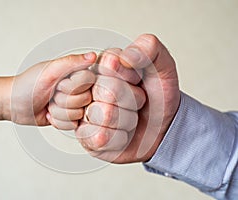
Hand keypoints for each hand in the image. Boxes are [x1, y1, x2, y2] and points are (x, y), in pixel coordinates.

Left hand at [7, 52, 96, 125]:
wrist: (13, 104)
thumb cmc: (27, 85)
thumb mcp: (49, 70)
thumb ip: (72, 62)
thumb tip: (92, 56)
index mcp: (75, 73)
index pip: (89, 81)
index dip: (72, 87)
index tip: (58, 84)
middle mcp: (77, 89)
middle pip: (85, 100)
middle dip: (64, 100)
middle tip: (52, 94)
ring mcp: (74, 104)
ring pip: (79, 114)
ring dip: (59, 112)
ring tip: (49, 104)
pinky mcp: (69, 118)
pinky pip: (73, 125)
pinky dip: (58, 121)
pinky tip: (50, 114)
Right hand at [76, 34, 179, 162]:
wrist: (163, 129)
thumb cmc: (158, 99)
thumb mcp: (163, 68)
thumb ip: (149, 48)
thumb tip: (126, 56)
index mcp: (103, 66)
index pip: (110, 65)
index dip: (131, 77)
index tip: (138, 79)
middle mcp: (89, 88)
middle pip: (108, 92)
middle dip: (133, 100)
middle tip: (137, 101)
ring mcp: (84, 112)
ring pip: (106, 116)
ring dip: (128, 121)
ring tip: (130, 117)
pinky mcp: (85, 136)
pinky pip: (101, 138)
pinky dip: (120, 139)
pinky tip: (121, 133)